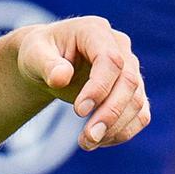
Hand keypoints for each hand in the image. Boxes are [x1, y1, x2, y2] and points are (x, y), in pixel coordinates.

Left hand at [16, 16, 148, 150]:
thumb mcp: (34, 54)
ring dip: (116, 128)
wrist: (46, 61)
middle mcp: (119, 46)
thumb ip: (46, 64)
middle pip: (128, 82)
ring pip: (137, 101)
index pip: (110, 60)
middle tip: (87, 139)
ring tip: (87, 143)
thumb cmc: (39, 53)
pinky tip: (100, 141)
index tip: (78, 112)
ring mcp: (130, 67)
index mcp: (95, 30)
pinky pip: (140, 113)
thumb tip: (62, 77)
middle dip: (110, 114)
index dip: (99, 87)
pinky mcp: (133, 89)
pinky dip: (124, 131)